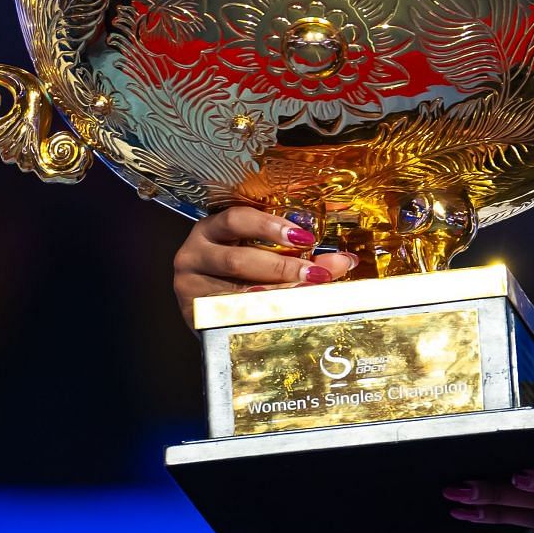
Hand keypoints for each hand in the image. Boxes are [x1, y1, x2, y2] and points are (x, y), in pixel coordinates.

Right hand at [172, 206, 358, 327]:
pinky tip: (278, 312)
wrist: (206, 307)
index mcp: (212, 228)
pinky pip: (226, 313)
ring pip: (233, 290)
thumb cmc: (238, 273)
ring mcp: (190, 284)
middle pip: (238, 259)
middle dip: (283, 267)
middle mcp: (194, 252)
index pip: (238, 219)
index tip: (306, 238)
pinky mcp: (191, 311)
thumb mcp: (265, 255)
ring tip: (305, 294)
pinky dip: (256, 312)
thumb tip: (344, 261)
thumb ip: (301, 256)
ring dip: (275, 293)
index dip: (271, 226)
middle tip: (317, 274)